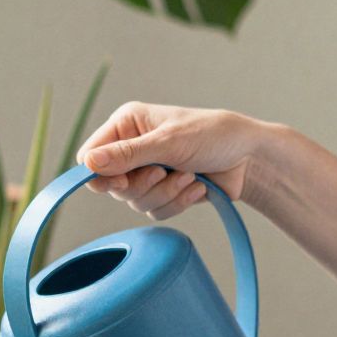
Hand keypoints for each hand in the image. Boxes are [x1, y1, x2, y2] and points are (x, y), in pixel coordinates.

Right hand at [78, 102, 263, 219]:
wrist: (249, 157)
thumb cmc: (213, 135)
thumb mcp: (168, 142)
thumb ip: (127, 155)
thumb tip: (87, 163)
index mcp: (127, 125)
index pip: (90, 155)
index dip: (99, 173)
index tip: (120, 180)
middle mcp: (132, 148)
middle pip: (111, 185)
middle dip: (143, 184)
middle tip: (164, 172)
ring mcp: (148, 172)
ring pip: (135, 201)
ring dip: (166, 193)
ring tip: (190, 175)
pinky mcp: (164, 192)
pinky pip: (155, 211)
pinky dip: (177, 202)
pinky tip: (197, 186)